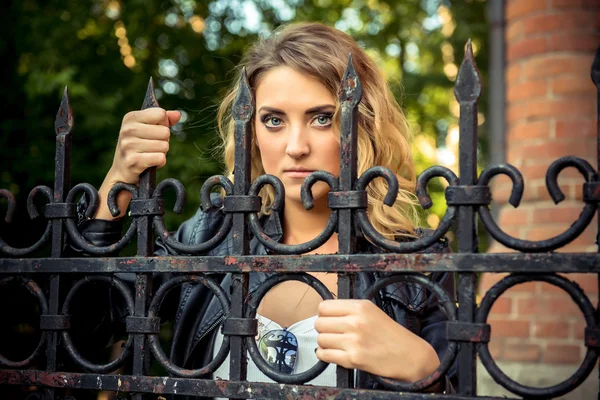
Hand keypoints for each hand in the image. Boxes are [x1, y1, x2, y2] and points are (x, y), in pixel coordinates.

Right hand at [94, 108, 179, 219]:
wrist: (123, 172)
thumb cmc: (139, 147)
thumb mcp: (147, 129)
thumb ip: (163, 120)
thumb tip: (178, 114)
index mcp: (130, 118)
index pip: (160, 114)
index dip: (163, 124)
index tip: (154, 131)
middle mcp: (127, 130)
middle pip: (165, 132)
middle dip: (163, 141)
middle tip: (151, 146)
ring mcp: (129, 145)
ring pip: (164, 146)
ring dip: (161, 153)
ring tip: (149, 154)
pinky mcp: (134, 161)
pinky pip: (160, 158)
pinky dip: (159, 162)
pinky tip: (150, 163)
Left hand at [314, 299, 439, 381]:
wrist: (408, 355)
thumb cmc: (391, 334)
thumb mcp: (372, 311)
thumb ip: (349, 310)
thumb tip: (324, 313)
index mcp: (360, 307)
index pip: (324, 307)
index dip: (324, 314)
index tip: (329, 319)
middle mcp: (355, 322)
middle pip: (319, 323)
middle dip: (323, 329)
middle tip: (333, 333)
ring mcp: (353, 341)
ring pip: (320, 340)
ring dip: (325, 343)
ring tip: (336, 344)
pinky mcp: (353, 359)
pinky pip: (324, 355)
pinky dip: (325, 355)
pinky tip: (334, 353)